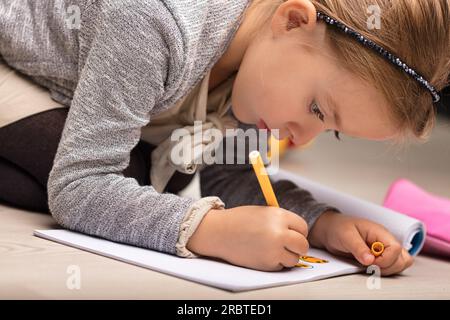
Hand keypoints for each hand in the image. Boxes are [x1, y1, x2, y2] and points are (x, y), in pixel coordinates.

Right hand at [187, 206, 308, 270]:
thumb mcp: (264, 213)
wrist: (219, 232)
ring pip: (294, 259)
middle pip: (303, 245)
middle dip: (298, 247)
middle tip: (290, 246)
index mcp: (279, 216)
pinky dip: (275, 262)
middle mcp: (279, 233)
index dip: (299, 232)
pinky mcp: (266, 263)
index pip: (303, 227)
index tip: (294, 234)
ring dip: (287, 256)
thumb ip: (282, 221)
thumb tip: (299, 233)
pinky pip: (280, 266)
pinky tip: (262, 254)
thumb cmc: (240, 221)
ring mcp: (273, 250)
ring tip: (273, 249)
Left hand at [308, 211, 413, 275]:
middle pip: (402, 259)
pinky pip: (391, 266)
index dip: (385, 259)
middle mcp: (385, 241)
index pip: (396, 248)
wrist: (330, 230)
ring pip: (400, 263)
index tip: (370, 262)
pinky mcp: (380, 257)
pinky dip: (384, 270)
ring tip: (369, 266)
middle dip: (388, 267)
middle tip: (369, 265)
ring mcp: (384, 249)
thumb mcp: (345, 236)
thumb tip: (370, 260)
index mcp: (379, 232)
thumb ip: (358, 248)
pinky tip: (369, 267)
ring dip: (387, 270)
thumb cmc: (338, 228)